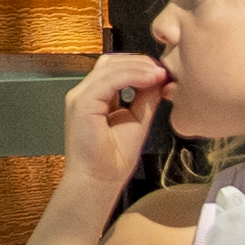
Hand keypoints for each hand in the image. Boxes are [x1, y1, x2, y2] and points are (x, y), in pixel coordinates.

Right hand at [46, 47, 176, 204]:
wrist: (99, 182)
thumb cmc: (113, 160)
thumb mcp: (138, 120)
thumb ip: (146, 98)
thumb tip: (160, 78)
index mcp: (94, 97)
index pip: (114, 68)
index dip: (139, 65)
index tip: (163, 72)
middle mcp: (83, 94)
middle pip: (111, 62)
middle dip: (140, 62)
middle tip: (164, 69)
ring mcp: (79, 97)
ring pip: (110, 67)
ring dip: (139, 67)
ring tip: (160, 74)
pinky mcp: (82, 104)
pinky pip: (108, 80)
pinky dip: (132, 76)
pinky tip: (151, 80)